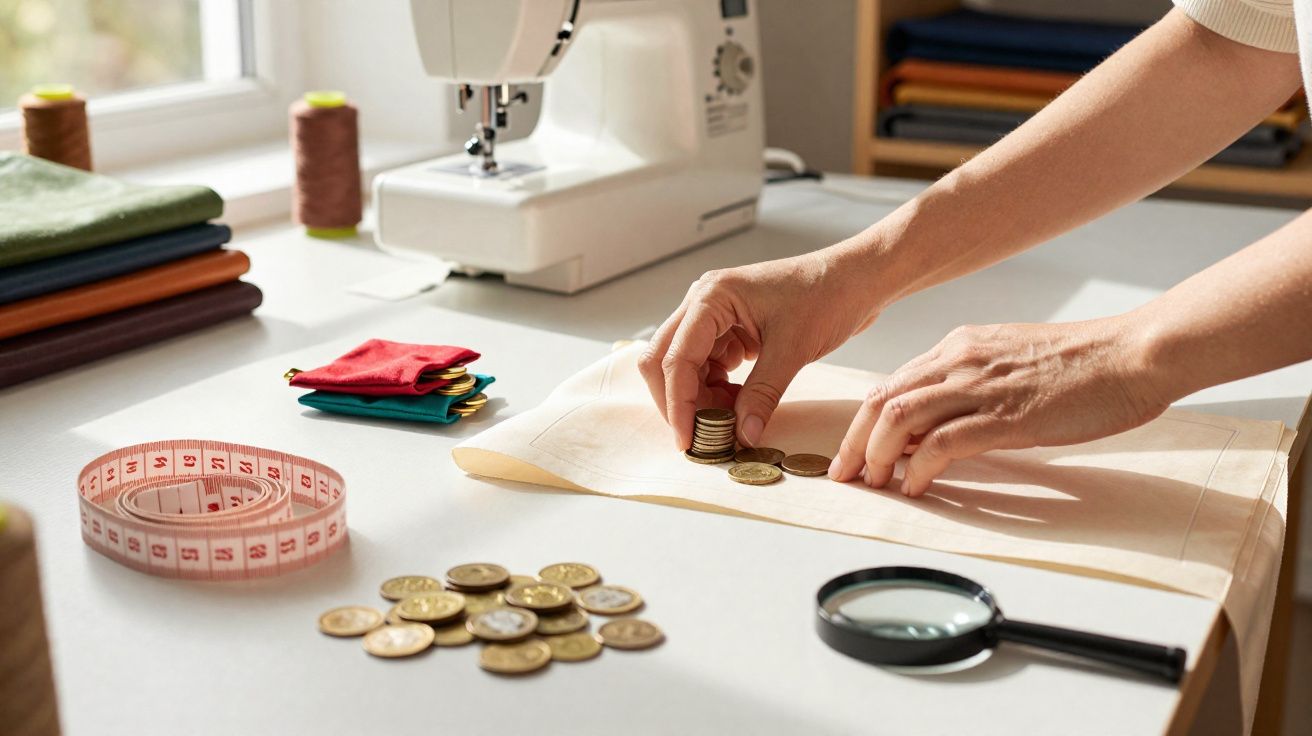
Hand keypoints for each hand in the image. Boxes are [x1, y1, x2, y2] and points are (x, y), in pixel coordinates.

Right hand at [639, 248, 880, 449]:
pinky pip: (708, 367)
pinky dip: (716, 391)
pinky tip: (738, 405)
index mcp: (711, 297)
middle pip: (664, 360)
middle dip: (678, 401)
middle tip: (698, 436)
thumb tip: (742, 434)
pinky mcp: (730, 330)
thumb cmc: (828, 295)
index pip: (676, 359)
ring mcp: (715, 316)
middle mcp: (704, 303)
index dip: (678, 404)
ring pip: (684, 367)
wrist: (856, 279)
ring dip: (699, 398)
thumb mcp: (793, 349)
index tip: (688, 440)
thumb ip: (762, 394)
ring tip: (728, 421)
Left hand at [828, 319, 1170, 495]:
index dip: (863, 421)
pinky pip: (943, 442)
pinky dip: (918, 466)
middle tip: (844, 474)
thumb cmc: (1083, 364)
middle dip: (855, 441)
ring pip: (900, 417)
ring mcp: (981, 386)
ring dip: (878, 455)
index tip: (853, 451)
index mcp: (960, 346)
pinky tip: (914, 485)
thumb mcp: (1011, 362)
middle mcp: (961, 359)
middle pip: (883, 399)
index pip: (892, 383)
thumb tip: (938, 423)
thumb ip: (971, 385)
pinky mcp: (1006, 414)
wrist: (1133, 353)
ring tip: (873, 483)